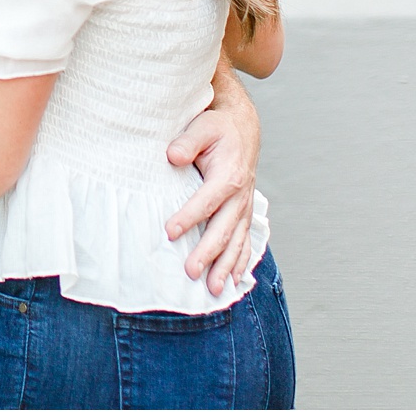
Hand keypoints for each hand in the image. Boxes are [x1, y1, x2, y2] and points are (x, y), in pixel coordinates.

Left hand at [165, 97, 260, 295]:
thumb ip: (188, 141)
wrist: (242, 127)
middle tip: (190, 272)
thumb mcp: (202, 126)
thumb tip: (173, 156)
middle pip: (223, 229)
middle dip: (208, 253)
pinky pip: (245, 242)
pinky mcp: (243, 213)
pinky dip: (240, 262)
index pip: (206, 201)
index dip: (188, 217)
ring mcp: (243, 207)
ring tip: (212, 289)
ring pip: (236, 242)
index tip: (169, 232)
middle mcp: (240, 196)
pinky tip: (232, 281)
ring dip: (225, 266)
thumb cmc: (218, 128)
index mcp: (228, 175)